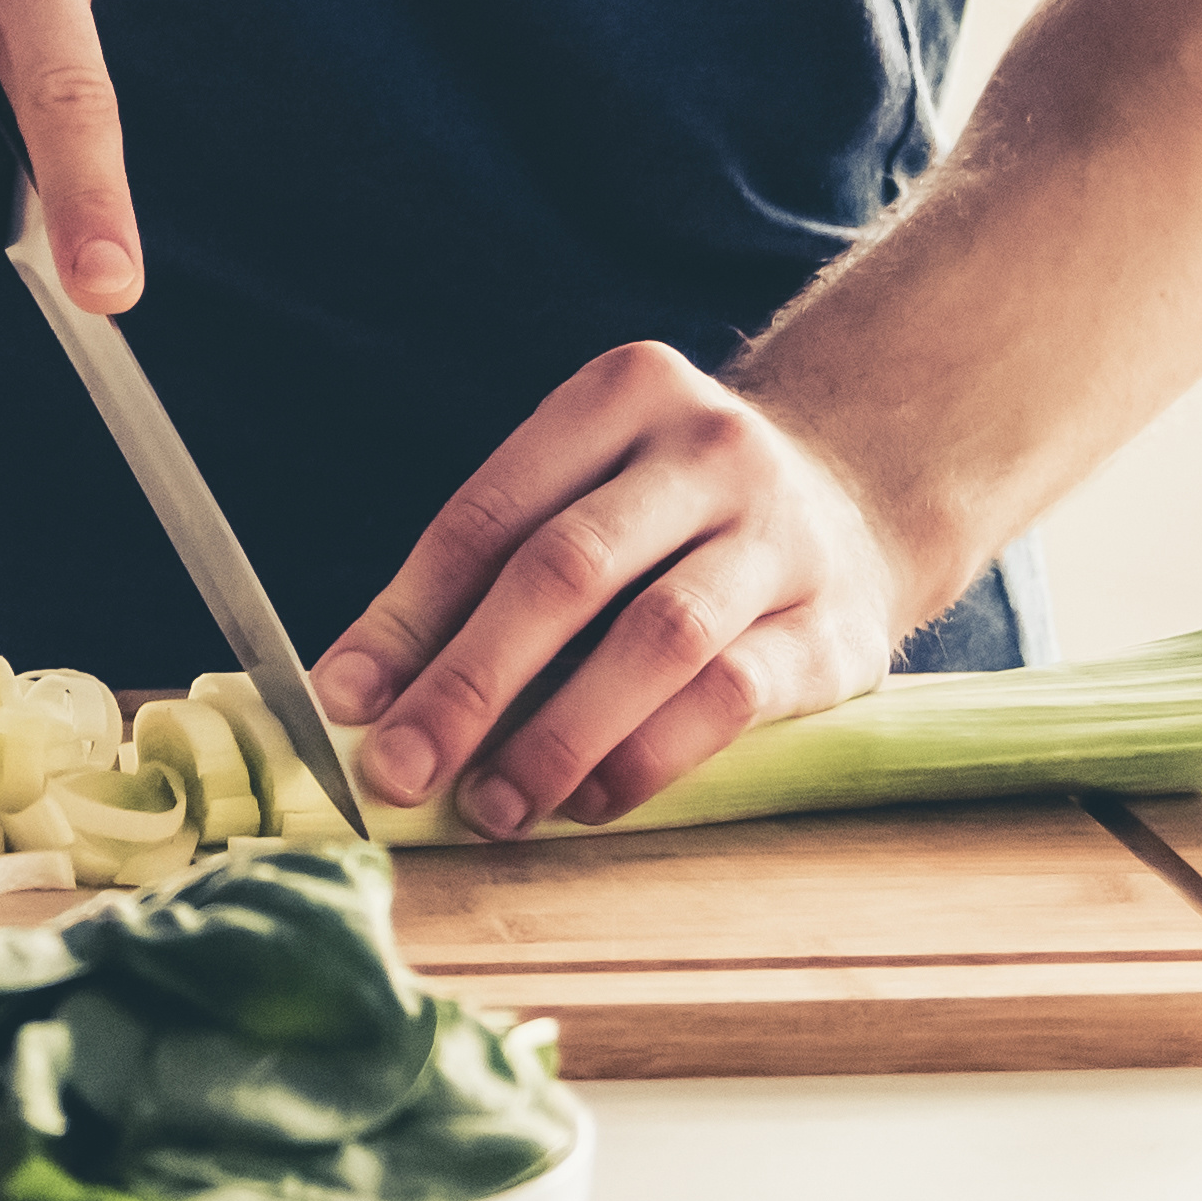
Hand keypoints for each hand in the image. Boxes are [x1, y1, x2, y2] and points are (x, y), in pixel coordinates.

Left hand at [314, 345, 913, 833]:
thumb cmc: (669, 517)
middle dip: (469, 681)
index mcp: (619, 396)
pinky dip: (648, 756)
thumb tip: (359, 692)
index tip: (343, 702)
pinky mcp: (836, 626)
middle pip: (564, 570)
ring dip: (559, 734)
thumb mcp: (583, 497)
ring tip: (493, 805)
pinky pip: (731, 697)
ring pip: (656, 639)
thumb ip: (481, 578)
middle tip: (400, 770)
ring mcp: (782, 534)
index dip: (406, 615)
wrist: (857, 503)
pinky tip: (591, 800)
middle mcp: (706, 449)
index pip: (487, 514)